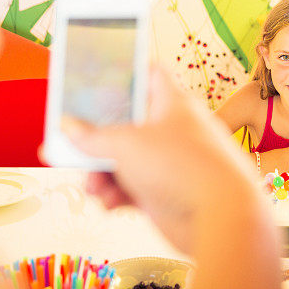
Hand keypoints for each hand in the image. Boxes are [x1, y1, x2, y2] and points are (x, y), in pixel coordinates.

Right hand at [66, 67, 266, 248]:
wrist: (221, 218)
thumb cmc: (181, 166)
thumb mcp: (127, 144)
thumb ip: (93, 137)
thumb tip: (67, 128)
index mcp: (173, 103)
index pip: (150, 74)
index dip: (124, 71)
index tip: (94, 77)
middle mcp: (173, 130)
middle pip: (127, 123)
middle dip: (97, 138)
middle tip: (71, 147)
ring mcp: (170, 163)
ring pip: (125, 161)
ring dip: (102, 174)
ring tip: (93, 188)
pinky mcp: (166, 194)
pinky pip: (132, 189)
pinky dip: (118, 195)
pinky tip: (110, 205)